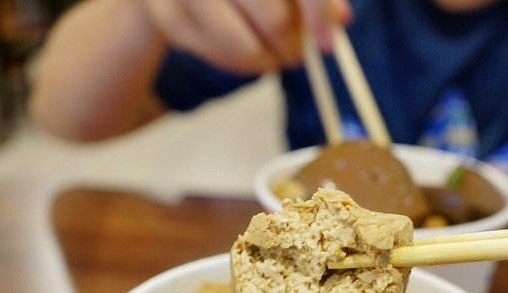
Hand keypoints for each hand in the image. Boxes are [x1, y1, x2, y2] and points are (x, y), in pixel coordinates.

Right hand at [140, 0, 351, 73]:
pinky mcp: (168, 17)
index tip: (328, 45)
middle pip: (274, 17)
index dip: (318, 12)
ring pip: (245, 46)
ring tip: (271, 54)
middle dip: (292, 44)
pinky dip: (240, 63)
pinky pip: (218, 57)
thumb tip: (339, 22)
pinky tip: (242, 48)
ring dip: (268, 60)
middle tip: (296, 53)